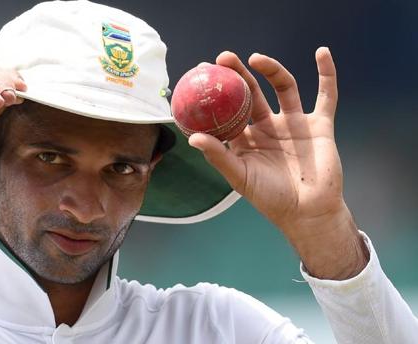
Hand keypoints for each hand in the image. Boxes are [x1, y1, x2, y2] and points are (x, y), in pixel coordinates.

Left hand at [189, 47, 367, 278]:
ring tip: (255, 58)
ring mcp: (294, 124)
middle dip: (238, 74)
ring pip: (283, 87)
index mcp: (246, 138)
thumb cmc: (270, 198)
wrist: (308, 213)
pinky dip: (327, 74)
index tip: (203, 73)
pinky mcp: (320, 125)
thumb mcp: (239, 176)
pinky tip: (322, 53)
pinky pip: (326, 96)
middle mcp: (268, 126)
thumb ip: (218, 155)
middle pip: (252, 92)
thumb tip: (191, 137)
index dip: (217, 92)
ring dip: (271, 70)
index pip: (228, 109)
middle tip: (223, 58)